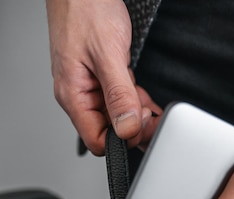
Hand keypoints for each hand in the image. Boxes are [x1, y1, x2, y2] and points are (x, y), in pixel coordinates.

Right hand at [46, 0, 161, 154]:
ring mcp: (90, 88)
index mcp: (73, 95)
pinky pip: (120, 101)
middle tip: (151, 114)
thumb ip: (119, 95)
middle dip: (133, 127)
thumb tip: (127, 128)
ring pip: (117, 117)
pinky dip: (135, 102)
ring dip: (136, 114)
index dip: (122, 140)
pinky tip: (144, 98)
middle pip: (109, 132)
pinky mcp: (101, 79)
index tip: (140, 124)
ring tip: (147, 102)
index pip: (97, 140)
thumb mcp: (107, 54)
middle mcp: (79, 95)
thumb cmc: (85, 7)